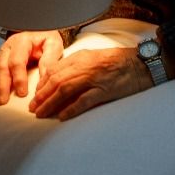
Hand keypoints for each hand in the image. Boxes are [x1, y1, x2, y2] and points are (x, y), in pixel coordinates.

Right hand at [0, 30, 62, 106]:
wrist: (37, 31)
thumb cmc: (45, 39)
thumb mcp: (53, 45)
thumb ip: (50, 60)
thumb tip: (45, 77)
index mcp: (22, 42)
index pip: (17, 61)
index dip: (18, 78)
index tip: (22, 93)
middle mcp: (7, 47)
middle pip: (0, 67)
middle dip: (0, 86)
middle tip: (2, 102)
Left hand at [28, 47, 151, 120]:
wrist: (142, 64)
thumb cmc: (119, 62)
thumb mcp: (94, 57)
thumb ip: (77, 65)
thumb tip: (59, 77)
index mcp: (81, 57)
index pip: (54, 70)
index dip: (42, 83)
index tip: (36, 94)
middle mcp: (84, 66)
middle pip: (56, 81)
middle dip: (42, 95)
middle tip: (32, 108)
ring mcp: (94, 79)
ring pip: (65, 90)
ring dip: (50, 103)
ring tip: (41, 113)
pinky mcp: (105, 91)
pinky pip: (84, 101)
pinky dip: (71, 109)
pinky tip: (62, 117)